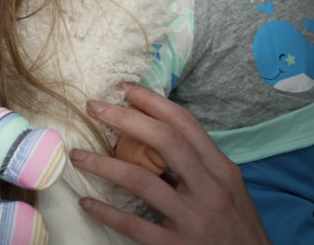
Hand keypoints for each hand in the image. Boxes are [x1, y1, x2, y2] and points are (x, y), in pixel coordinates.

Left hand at [70, 85, 270, 244]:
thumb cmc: (236, 226)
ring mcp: (193, 219)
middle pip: (165, 142)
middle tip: (94, 107)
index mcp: (222, 171)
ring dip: (103, 164)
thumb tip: (156, 130)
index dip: (152, 102)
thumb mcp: (229, 189)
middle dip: (126, 119)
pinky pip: (134, 225)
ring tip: (77, 155)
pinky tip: (87, 202)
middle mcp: (209, 190)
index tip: (124, 88)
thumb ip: (200, 163)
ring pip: (142, 181)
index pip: (186, 125)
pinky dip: (106, 212)